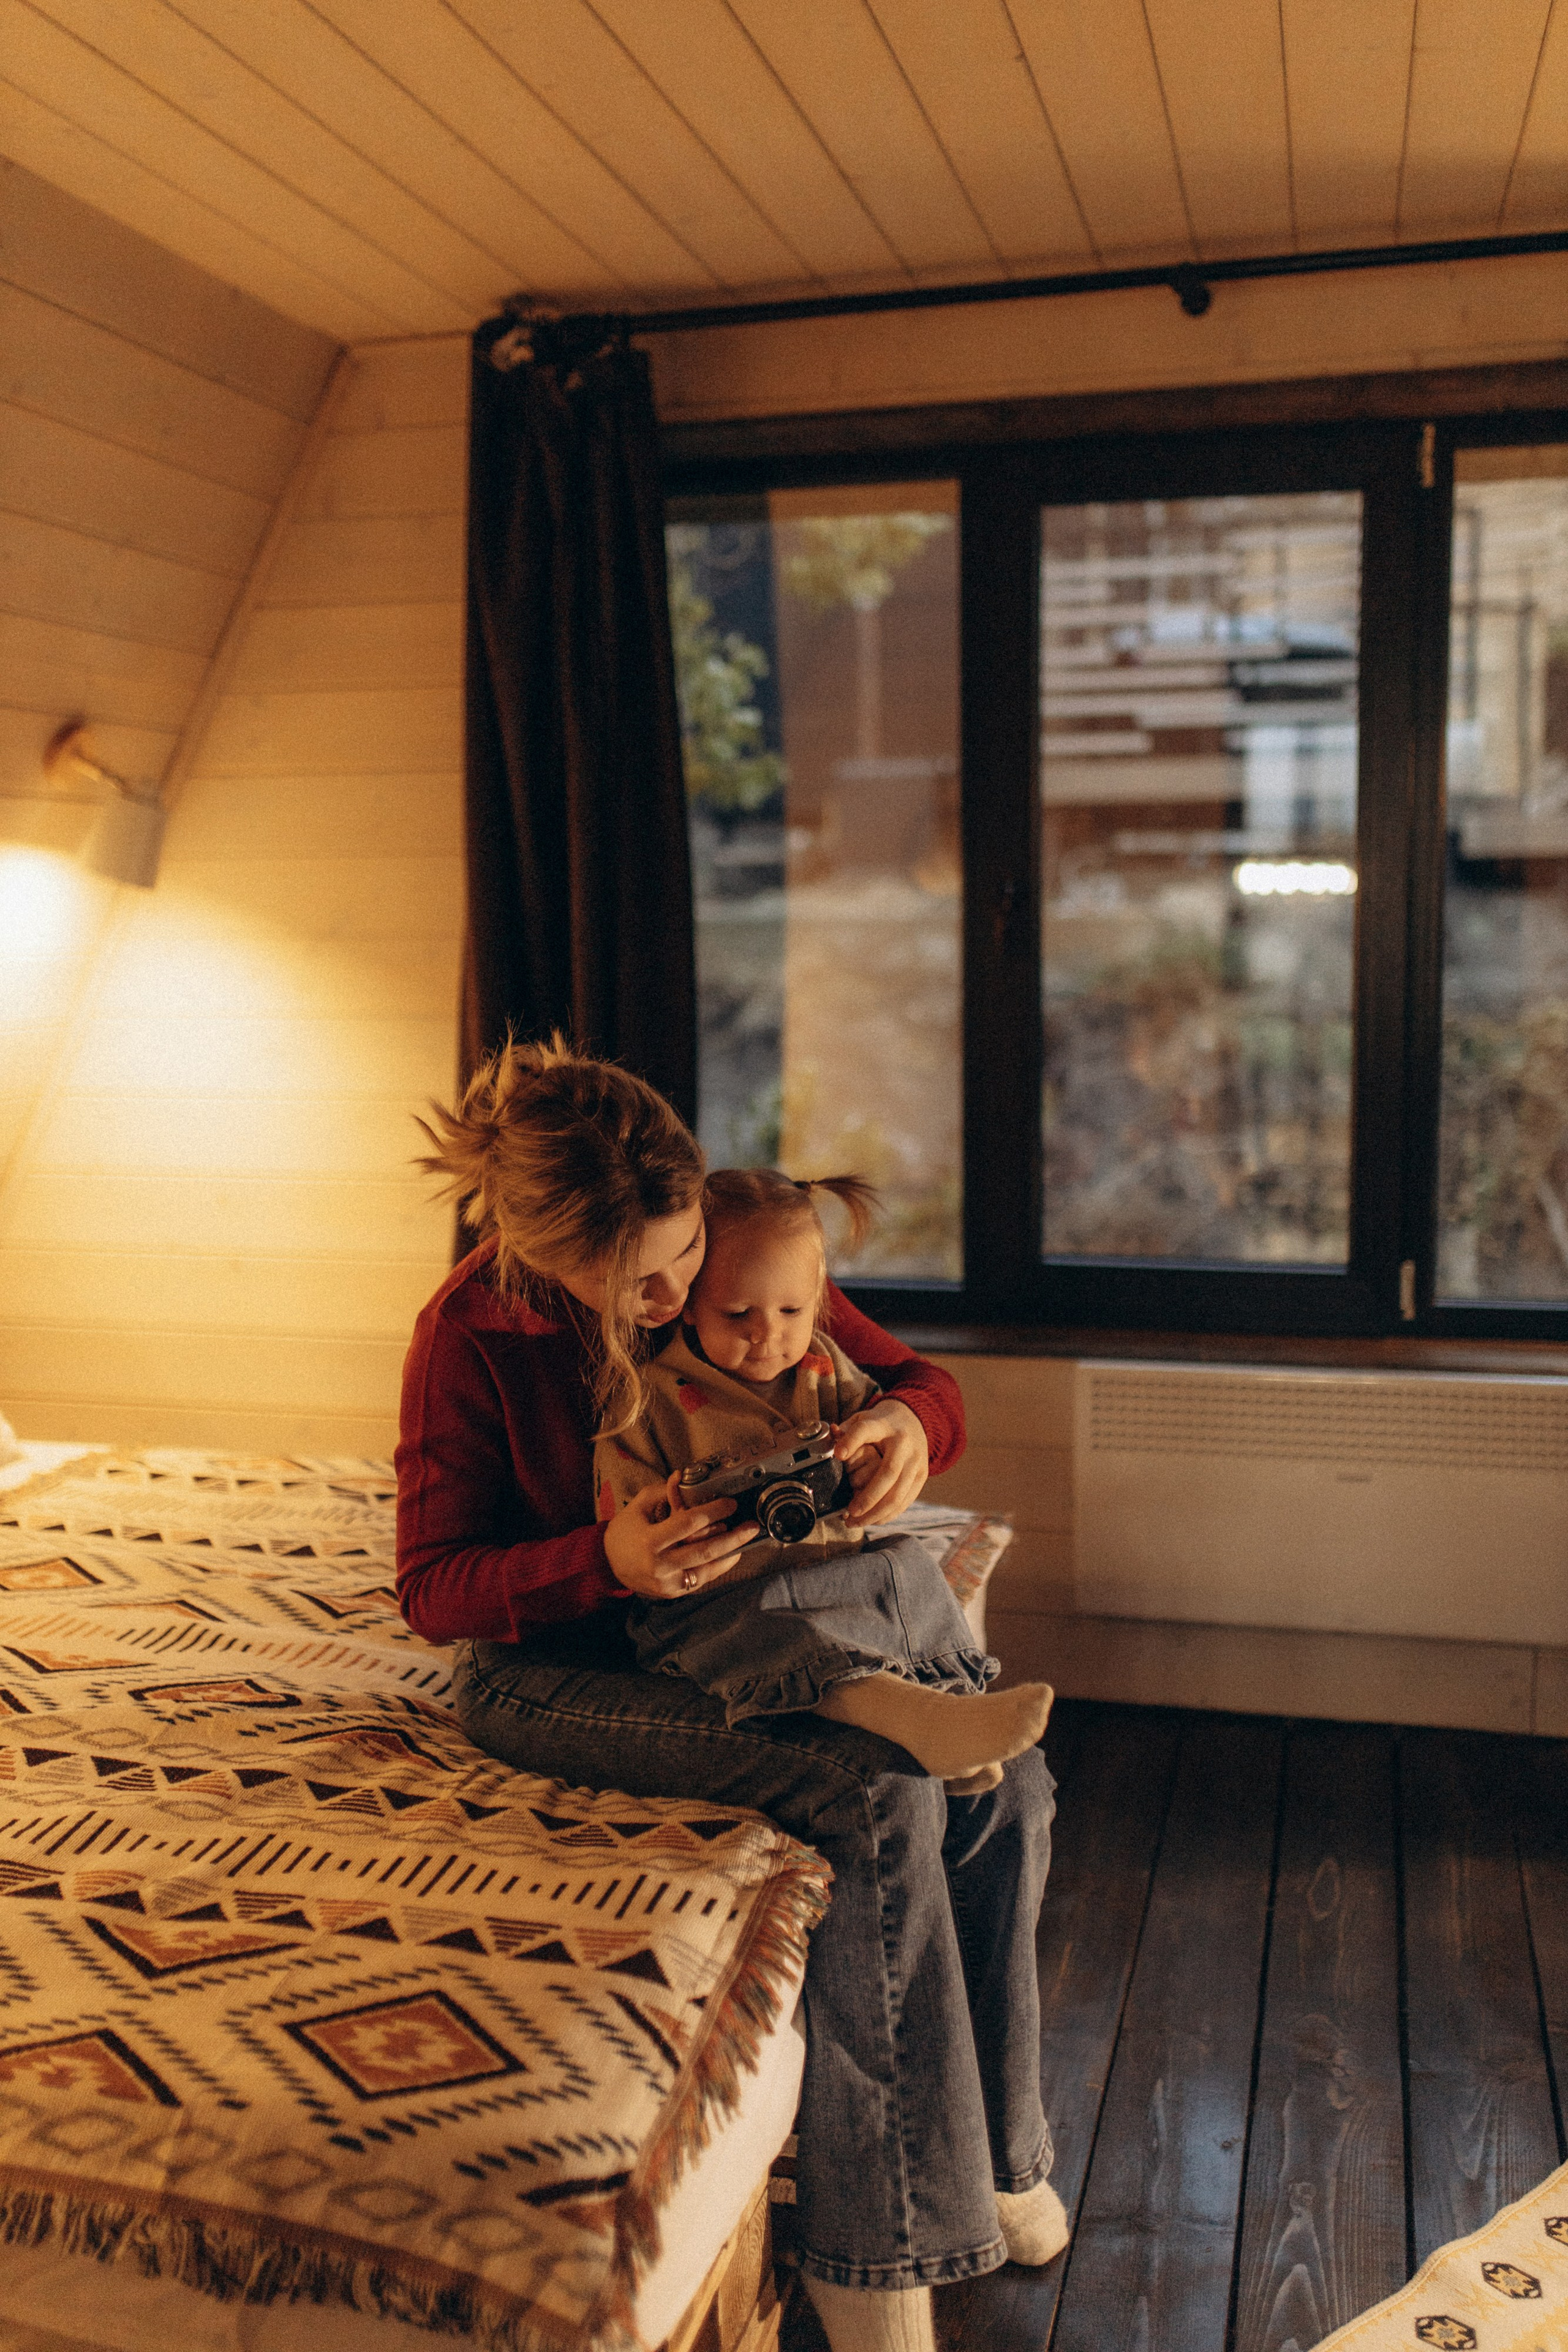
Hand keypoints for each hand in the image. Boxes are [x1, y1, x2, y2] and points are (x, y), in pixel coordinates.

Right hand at [604, 1471, 758, 1599]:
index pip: (688, 1523)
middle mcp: (659, 1564)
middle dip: (732, 1537)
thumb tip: (684, 1478)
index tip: (730, 1503)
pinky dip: (719, 1566)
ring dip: (731, 1552)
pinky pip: (702, 1579)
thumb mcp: (638, 1507)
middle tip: (751, 1525)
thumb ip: (662, 1492)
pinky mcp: (673, 1591)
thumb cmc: (625, 1531)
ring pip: (706, 1567)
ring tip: (747, 1539)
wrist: (609, 1565)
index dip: (713, 1511)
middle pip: (704, 1549)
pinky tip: (733, 1554)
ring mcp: (667, 1581)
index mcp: (649, 1540)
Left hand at [833, 1397, 929, 1524]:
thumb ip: (846, 1433)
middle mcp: (903, 1444)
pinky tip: (871, 1520)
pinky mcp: (921, 1476)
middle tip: (849, 1512)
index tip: (838, 1455)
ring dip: (875, 1513)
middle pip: (888, 1474)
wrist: (913, 1420)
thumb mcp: (862, 1419)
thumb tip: (833, 1447)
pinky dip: (887, 1515)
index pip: (865, 1430)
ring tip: (855, 1522)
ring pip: (898, 1494)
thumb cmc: (880, 1424)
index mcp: (883, 1425)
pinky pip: (905, 1501)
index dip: (851, 1442)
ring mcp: (916, 1461)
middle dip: (868, 1498)